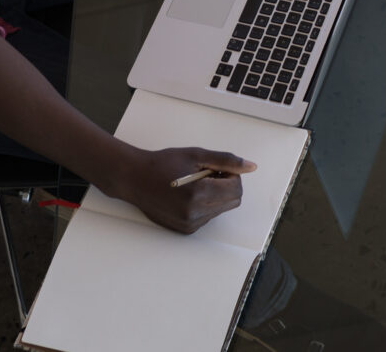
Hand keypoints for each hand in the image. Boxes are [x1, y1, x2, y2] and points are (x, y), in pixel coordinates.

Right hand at [118, 146, 254, 233]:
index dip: (232, 174)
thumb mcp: (196, 155)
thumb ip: (226, 160)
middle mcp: (194, 213)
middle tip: (209, 173)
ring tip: (196, 183)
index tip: (219, 167)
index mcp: (198, 193)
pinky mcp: (185, 230)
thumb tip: (251, 167)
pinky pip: (208, 217)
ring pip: (222, 209)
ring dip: (217, 195)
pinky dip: (206, 205)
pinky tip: (189, 194)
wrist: (134, 179)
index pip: (236, 188)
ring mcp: (189, 224)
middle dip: (227, 185)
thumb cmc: (162, 164)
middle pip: (233, 201)